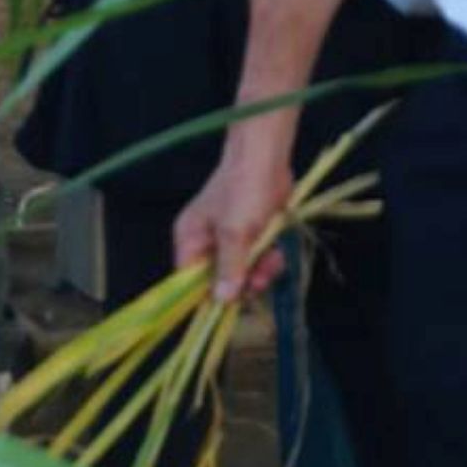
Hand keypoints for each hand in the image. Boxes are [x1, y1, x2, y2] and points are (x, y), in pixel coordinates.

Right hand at [169, 135, 295, 301]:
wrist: (268, 159)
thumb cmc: (243, 191)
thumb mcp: (234, 233)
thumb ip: (228, 268)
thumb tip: (220, 300)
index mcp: (190, 239)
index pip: (188, 280)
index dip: (207, 295)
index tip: (228, 307)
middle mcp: (206, 243)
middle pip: (219, 281)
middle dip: (242, 282)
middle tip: (258, 279)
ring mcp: (230, 241)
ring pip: (242, 274)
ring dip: (260, 272)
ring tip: (273, 259)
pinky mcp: (251, 238)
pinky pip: (257, 262)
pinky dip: (269, 261)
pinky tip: (278, 252)